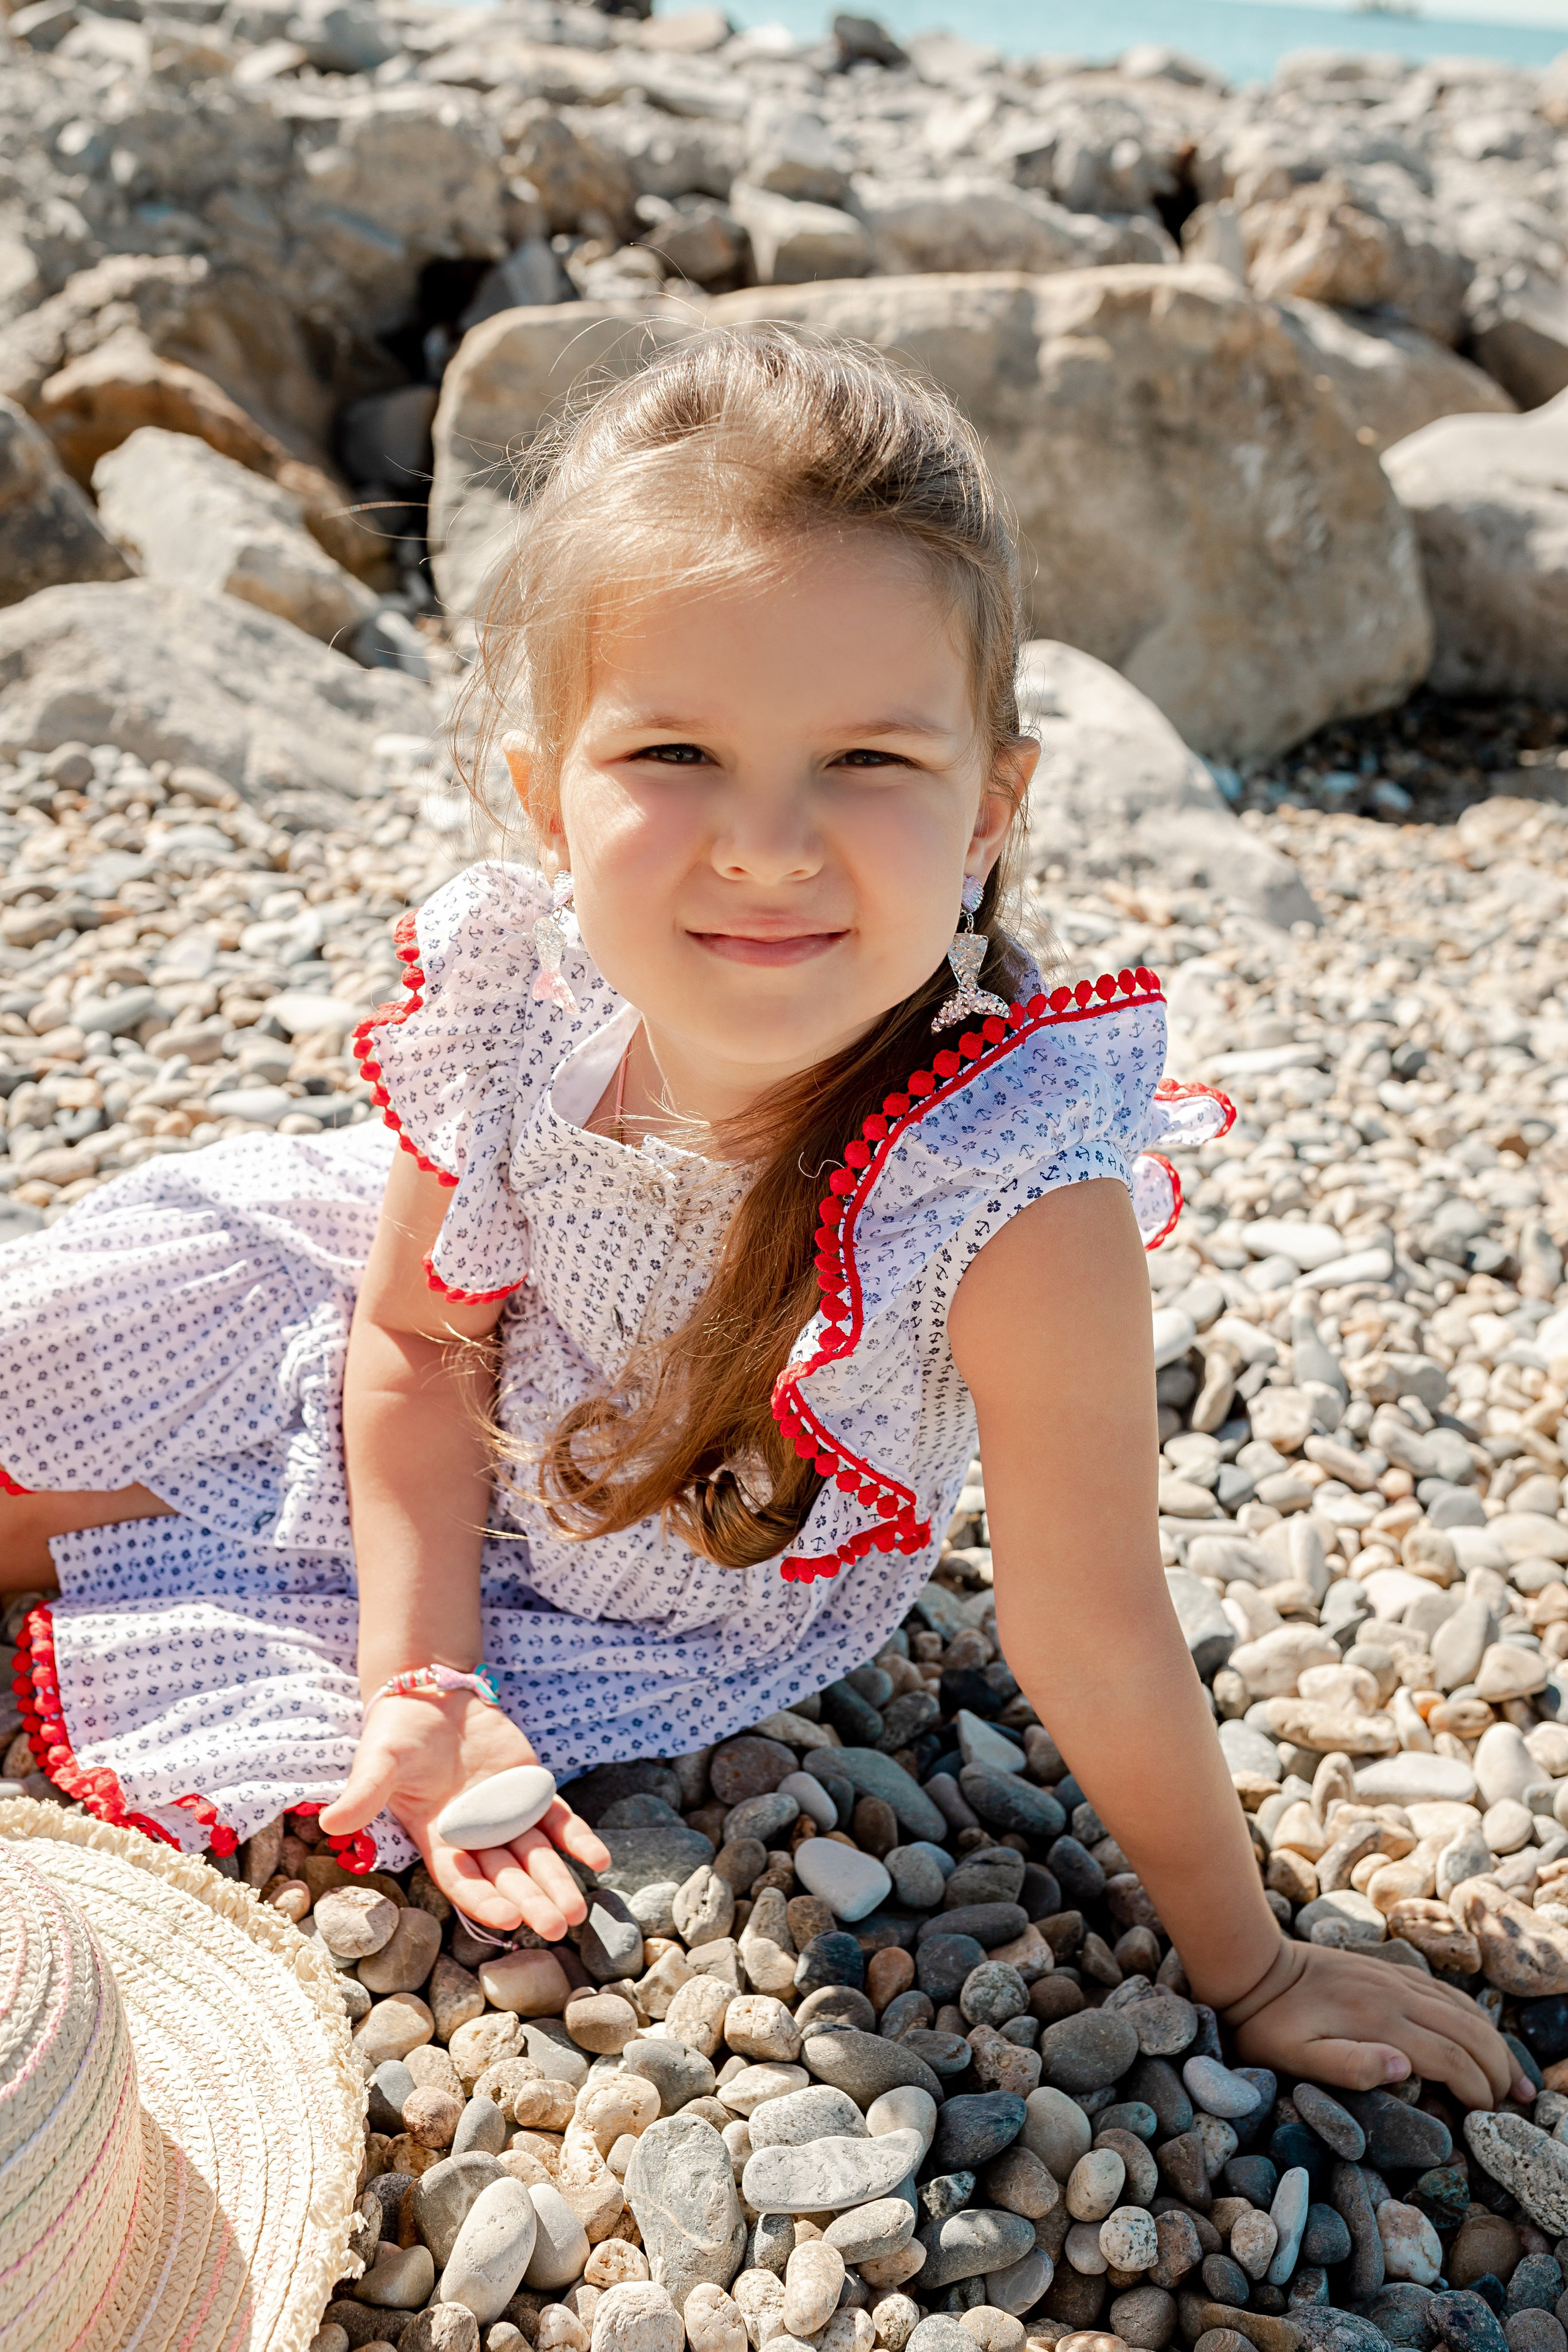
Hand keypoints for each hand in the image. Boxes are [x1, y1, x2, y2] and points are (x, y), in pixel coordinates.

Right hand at [318, 1694, 609, 1937]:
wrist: (431, 1694)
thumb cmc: (397, 1733)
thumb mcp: (378, 1761)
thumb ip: (363, 1793)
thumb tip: (329, 1822)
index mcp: (436, 1837)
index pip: (462, 1879)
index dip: (484, 1901)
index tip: (509, 1919)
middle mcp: (474, 1833)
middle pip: (506, 1876)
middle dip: (531, 1901)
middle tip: (558, 1927)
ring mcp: (505, 1813)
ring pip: (536, 1855)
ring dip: (557, 1882)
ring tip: (579, 1911)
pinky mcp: (529, 1788)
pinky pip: (558, 1818)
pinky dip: (578, 1838)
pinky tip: (599, 1859)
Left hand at [1221, 1937, 1526, 2110]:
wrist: (1249, 1966)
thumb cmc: (1267, 2025)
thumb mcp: (1295, 2057)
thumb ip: (1349, 2065)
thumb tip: (1404, 2067)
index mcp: (1379, 2021)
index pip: (1451, 2059)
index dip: (1478, 2091)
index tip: (1488, 2120)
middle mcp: (1394, 1994)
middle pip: (1469, 2032)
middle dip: (1499, 2070)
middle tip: (1515, 2105)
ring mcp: (1392, 1977)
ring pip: (1462, 2009)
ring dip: (1494, 2043)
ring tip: (1514, 2079)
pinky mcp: (1385, 1970)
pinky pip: (1442, 1991)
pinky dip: (1471, 2015)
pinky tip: (1479, 2032)